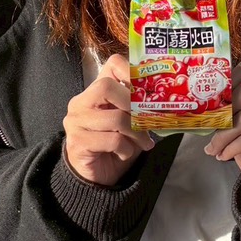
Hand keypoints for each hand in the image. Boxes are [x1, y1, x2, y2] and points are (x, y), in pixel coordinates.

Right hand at [63, 53, 154, 187]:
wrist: (96, 176)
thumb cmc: (116, 146)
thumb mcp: (131, 122)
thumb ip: (139, 108)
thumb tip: (165, 100)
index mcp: (95, 91)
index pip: (112, 64)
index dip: (131, 70)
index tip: (147, 88)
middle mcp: (81, 102)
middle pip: (107, 86)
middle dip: (133, 104)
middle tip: (146, 120)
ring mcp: (76, 122)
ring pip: (115, 118)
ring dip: (136, 134)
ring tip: (144, 143)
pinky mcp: (77, 142)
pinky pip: (112, 140)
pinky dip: (126, 149)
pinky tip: (125, 154)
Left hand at [204, 58, 240, 207]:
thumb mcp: (240, 128)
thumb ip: (230, 112)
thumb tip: (200, 102)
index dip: (228, 79)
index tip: (211, 100)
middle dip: (227, 104)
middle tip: (213, 123)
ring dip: (223, 135)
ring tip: (214, 148)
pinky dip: (231, 148)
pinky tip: (224, 156)